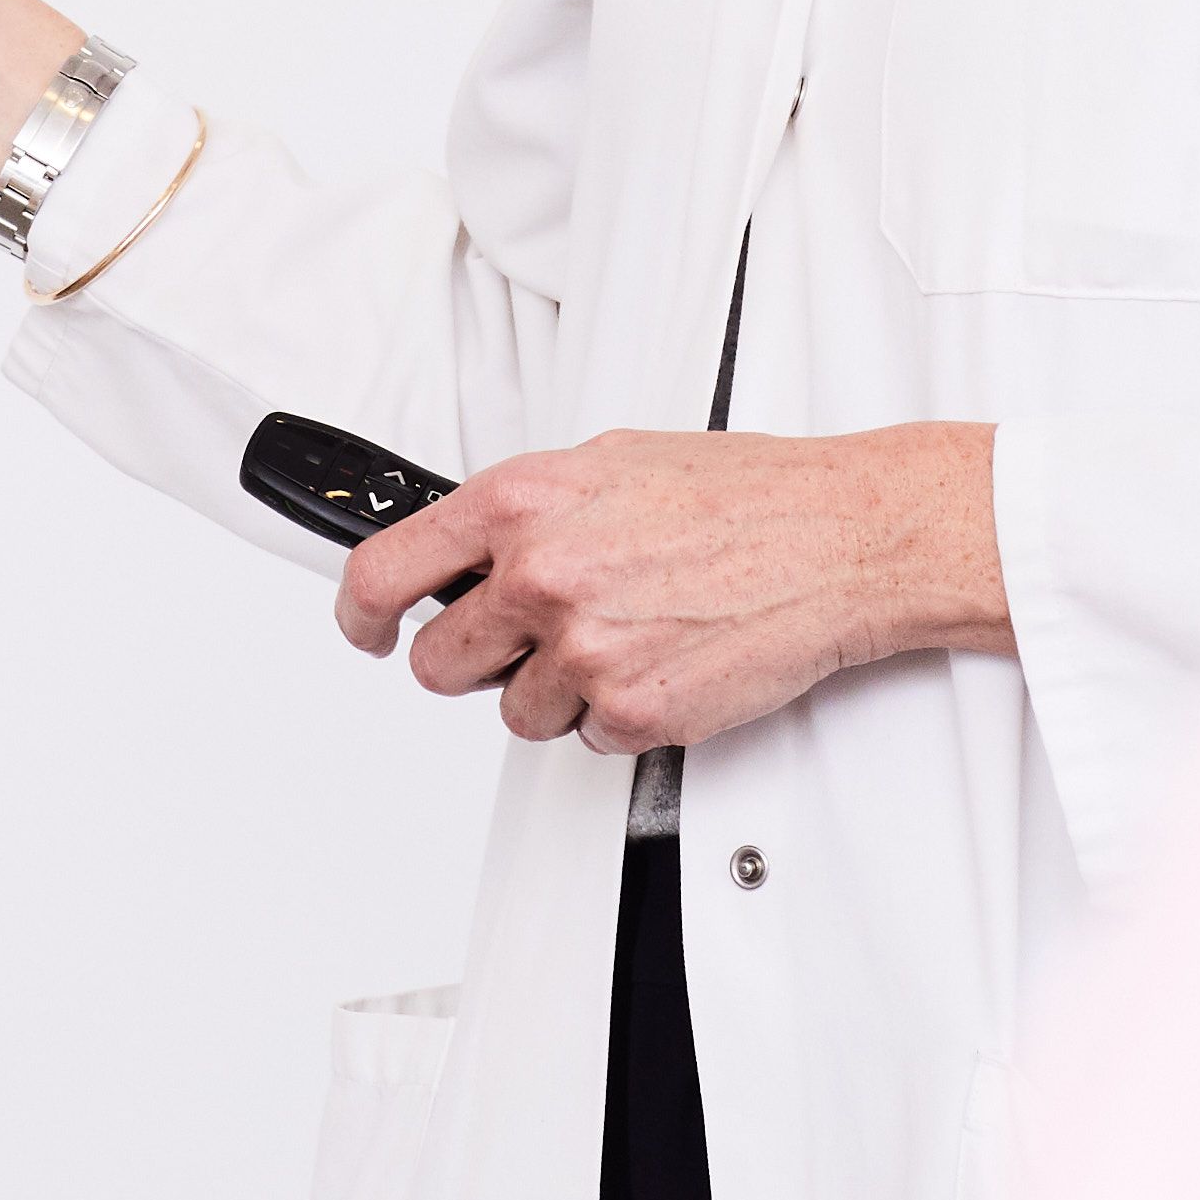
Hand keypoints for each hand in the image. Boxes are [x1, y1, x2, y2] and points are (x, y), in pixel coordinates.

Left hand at [338, 423, 1012, 754]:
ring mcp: (584, 649)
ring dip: (556, 689)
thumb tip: (471, 545)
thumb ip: (527, 507)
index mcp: (522, 502)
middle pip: (439, 662)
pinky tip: (665, 659)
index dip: (361, 615)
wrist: (838, 537)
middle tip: (530, 639)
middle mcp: (541, 574)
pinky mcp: (633, 711)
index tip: (367, 631)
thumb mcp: (611, 462)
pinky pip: (587, 737)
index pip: (383, 573)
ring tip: (626, 635)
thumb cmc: (743, 494)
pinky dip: (620, 712)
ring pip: (514, 711)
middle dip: (476, 660)